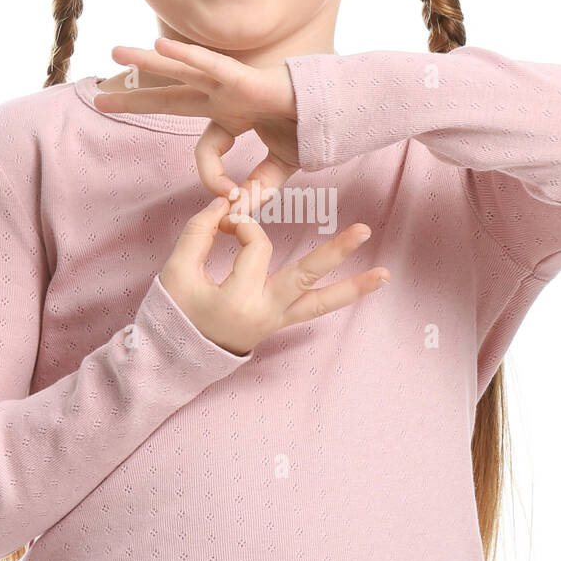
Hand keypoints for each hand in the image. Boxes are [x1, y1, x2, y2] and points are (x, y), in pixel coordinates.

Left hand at [92, 38, 299, 223]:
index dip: (212, 177)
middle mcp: (226, 99)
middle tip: (99, 96)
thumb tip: (236, 212)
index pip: (205, 150)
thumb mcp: (279, 168)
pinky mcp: (247, 79)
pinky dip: (186, 56)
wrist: (343, 118)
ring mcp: (234, 86)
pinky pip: (211, 66)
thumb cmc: (313, 133)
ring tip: (114, 52)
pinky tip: (159, 46)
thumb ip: (256, 188)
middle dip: (136, 99)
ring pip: (182, 74)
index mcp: (233, 118)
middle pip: (171, 97)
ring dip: (147, 64)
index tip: (231, 198)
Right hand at [159, 195, 390, 356]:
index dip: (242, 224)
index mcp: (237, 300)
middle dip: (335, 252)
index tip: (224, 221)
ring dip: (354, 288)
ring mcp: (276, 321)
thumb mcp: (177, 271)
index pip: (255, 245)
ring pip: (320, 303)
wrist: (177, 356)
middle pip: (305, 275)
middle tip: (364, 231)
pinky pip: (315, 310)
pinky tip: (370, 285)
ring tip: (385, 276)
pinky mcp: (281, 323)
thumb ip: (199, 232)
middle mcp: (264, 313)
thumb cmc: (175, 313)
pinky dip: (340, 297)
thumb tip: (224, 204)